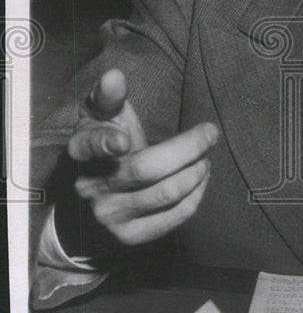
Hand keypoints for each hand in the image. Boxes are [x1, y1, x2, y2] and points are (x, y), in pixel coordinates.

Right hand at [67, 69, 217, 246]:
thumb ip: (111, 96)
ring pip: (167, 192)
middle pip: (147, 168)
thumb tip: (115, 75)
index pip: (89, 145)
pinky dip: (197, 193)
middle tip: (211, 133)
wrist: (96, 200)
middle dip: (189, 147)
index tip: (123, 140)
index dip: (104, 143)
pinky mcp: (131, 236)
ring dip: (198, 170)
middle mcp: (91, 186)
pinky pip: (176, 215)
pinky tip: (201, 178)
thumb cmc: (109, 144)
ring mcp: (110, 216)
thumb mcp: (104, 117)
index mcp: (81, 151)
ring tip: (206, 157)